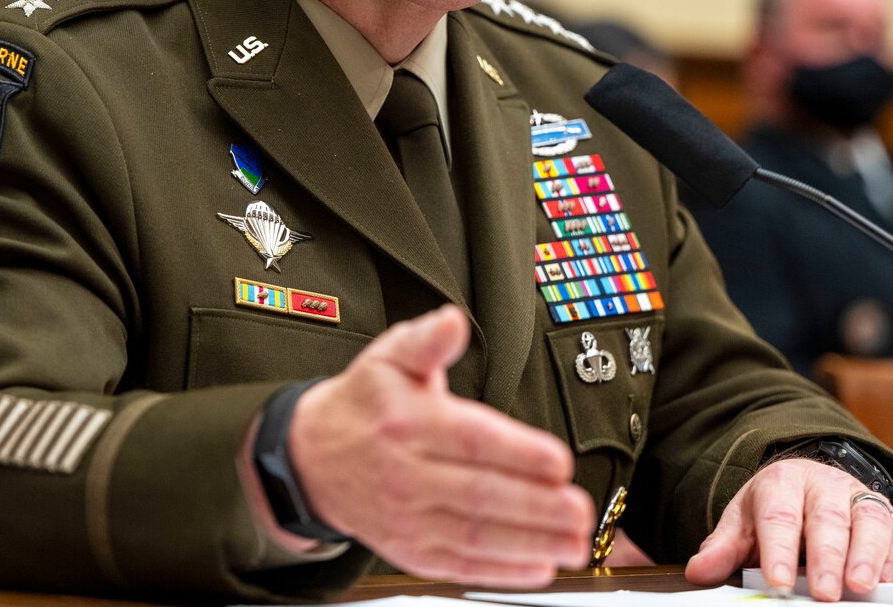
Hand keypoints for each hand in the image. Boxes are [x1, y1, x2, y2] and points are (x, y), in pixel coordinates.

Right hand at [288, 305, 595, 585]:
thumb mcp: (390, 358)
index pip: (471, 441)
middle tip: (580, 509)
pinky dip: (501, 570)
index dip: (519, 453)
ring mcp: (406, 518)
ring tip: (573, 542)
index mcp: (407, 423)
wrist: (313, 457)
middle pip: (479, 494)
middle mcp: (405, 475)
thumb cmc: (365, 404)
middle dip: (536, 507)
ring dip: (530, 543)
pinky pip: (459, 565)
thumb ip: (429, 340)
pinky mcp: (409, 549)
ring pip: (474, 536)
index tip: (559, 461)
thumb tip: (452, 322)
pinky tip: (539, 566)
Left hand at [684, 458, 892, 601]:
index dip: (779, 549)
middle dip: (827, 556)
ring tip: (860, 585)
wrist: (807, 483)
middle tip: (825, 592)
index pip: (778, 514)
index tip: (778, 582)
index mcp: (781, 482)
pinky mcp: (888, 513)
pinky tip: (886, 575)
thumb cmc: (774, 508)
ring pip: (868, 519)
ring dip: (867, 554)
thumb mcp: (744, 521)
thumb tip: (699, 570)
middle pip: (827, 518)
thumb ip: (724, 548)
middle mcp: (823, 484)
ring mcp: (858, 496)